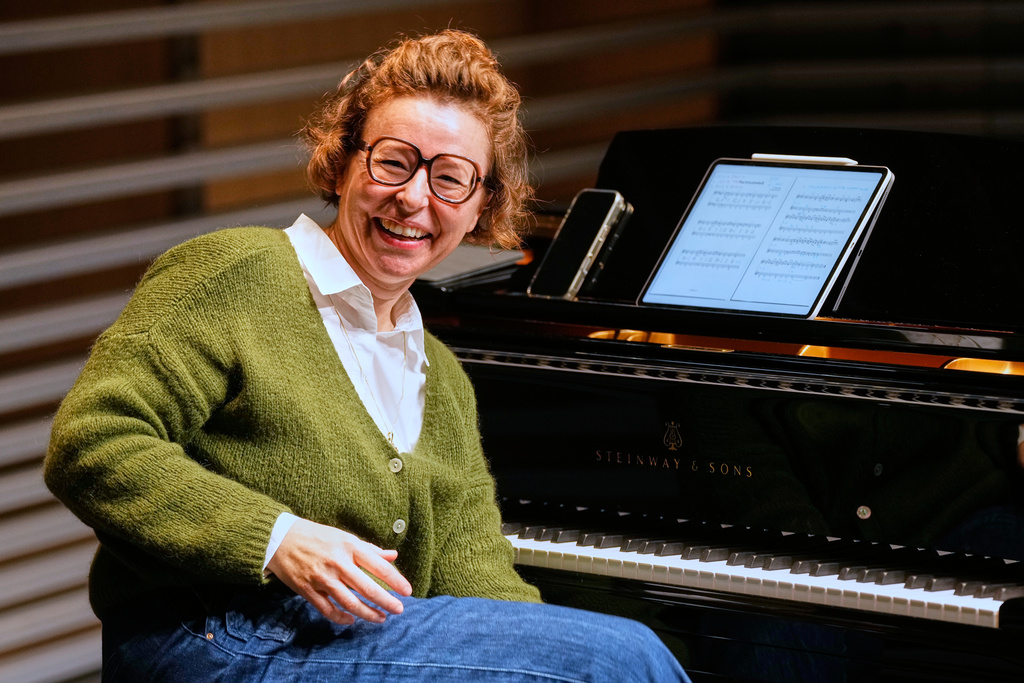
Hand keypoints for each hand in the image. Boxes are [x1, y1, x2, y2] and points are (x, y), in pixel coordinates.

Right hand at [266, 518, 412, 624]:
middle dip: (387, 602)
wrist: (281, 538)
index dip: (396, 581)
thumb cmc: (317, 536)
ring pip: (350, 603)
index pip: (379, 567)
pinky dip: (342, 618)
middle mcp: (338, 563)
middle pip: (368, 588)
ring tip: (381, 618)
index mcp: (350, 547)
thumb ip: (370, 549)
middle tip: (398, 610)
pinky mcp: (308, 590)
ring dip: (368, 613)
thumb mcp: (345, 537)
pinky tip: (352, 620)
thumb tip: (393, 556)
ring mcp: (322, 578)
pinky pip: (328, 610)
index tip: (408, 591)